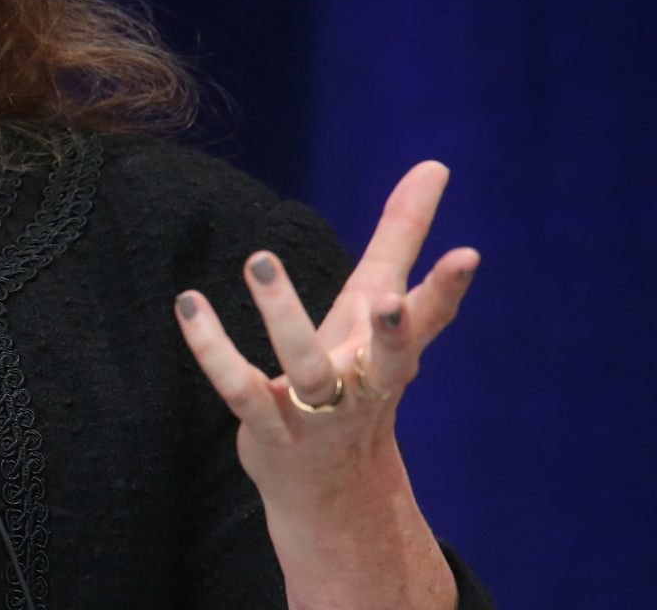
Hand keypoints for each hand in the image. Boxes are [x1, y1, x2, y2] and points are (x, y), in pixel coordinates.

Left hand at [174, 161, 478, 608]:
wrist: (331, 492)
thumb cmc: (355, 376)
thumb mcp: (374, 306)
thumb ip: (399, 238)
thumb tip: (432, 164)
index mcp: (393, 354)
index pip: (429, 322)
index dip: (447, 291)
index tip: (467, 255)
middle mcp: (364, 386)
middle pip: (389, 363)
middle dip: (395, 334)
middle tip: (388, 298)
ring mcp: (317, 414)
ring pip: (306, 369)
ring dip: (284, 318)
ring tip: (260, 259)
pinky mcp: (268, 429)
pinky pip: (239, 386)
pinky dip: (212, 348)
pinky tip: (189, 304)